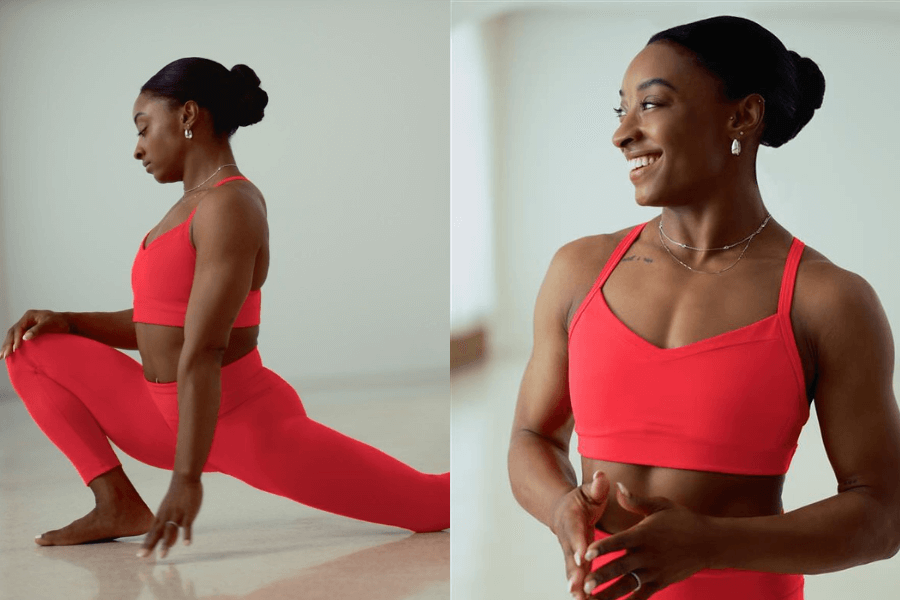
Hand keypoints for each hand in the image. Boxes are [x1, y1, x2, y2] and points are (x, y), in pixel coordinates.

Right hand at [1, 309, 70, 358]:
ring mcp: (26, 326)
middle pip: (12, 332)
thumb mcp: (50, 324)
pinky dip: (12, 346)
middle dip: (7, 344)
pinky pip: (17, 339)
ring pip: (12, 336)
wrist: (68, 323)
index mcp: (29, 316)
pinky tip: (9, 353)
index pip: (18, 328)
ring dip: (7, 346)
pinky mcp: (28, 332)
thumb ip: (38, 330)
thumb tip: (25, 337)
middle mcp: (25, 320)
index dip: (16, 338)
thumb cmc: (61, 323)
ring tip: (1, 356)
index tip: (15, 348)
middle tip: (4, 355)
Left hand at [138, 473, 202, 558]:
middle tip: (142, 557)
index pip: (152, 533)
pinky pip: (187, 526)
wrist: (185, 478)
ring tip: (162, 556)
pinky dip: (186, 535)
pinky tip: (186, 544)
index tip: (140, 555)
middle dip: (149, 546)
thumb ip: (168, 520)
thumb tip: (168, 535)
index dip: (146, 544)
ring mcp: (177, 515)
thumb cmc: (178, 493)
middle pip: (156, 533)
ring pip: (170, 531)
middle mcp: (166, 517)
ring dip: (166, 544)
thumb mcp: (169, 507)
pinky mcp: (188, 514)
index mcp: (161, 516)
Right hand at [551, 470, 610, 598]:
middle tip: (576, 588)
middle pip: (570, 556)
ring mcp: (569, 551)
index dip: (578, 545)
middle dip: (574, 573)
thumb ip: (596, 486)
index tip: (583, 557)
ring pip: (571, 570)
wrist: (560, 508)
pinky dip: (581, 589)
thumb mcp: (588, 490)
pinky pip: (577, 576)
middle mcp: (568, 537)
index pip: (575, 532)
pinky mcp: (575, 561)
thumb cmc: (580, 499)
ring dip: (575, 585)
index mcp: (572, 519)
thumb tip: (602, 476)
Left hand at [581, 483, 713, 598]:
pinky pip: (642, 596)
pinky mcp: (661, 583)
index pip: (619, 542)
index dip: (602, 548)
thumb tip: (617, 485)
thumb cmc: (682, 520)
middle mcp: (647, 554)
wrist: (710, 542)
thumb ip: (636, 500)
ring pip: (628, 585)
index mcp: (643, 534)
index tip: (586, 554)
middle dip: (601, 577)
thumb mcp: (660, 505)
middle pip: (620, 567)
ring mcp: (654, 571)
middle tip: (584, 585)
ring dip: (609, 594)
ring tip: (591, 599)